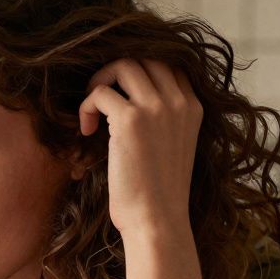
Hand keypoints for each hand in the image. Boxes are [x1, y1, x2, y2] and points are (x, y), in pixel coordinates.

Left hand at [78, 58, 202, 234]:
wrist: (157, 221)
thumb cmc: (158, 193)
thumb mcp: (173, 146)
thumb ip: (163, 119)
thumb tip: (129, 99)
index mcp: (192, 107)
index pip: (167, 64)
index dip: (139, 72)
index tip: (120, 93)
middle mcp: (178, 101)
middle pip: (144, 57)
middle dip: (115, 72)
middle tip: (99, 99)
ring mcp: (156, 108)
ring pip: (122, 65)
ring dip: (99, 83)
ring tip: (91, 113)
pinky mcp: (130, 120)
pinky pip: (99, 93)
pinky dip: (86, 107)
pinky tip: (87, 132)